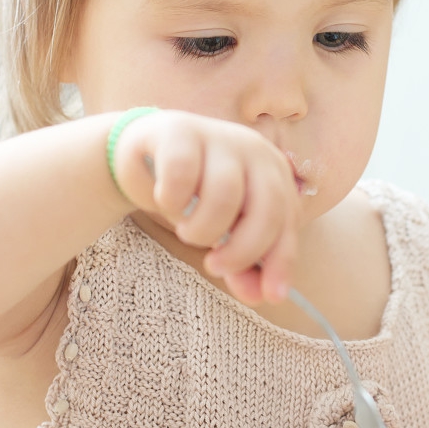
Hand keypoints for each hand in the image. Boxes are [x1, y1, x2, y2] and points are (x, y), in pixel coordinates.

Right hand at [111, 110, 299, 304]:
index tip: (269, 296)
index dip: (280, 261)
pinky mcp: (179, 130)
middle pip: (266, 207)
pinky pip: (182, 176)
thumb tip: (261, 296)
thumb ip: (243, 262)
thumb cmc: (192, 196)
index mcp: (273, 172)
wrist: (141, 158)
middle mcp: (253, 148)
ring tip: (187, 231)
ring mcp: (217, 135)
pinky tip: (166, 201)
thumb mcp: (223, 232)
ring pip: (224, 195)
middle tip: (215, 267)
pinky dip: (173, 201)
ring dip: (202, 228)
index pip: (287, 221)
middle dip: (243, 249)